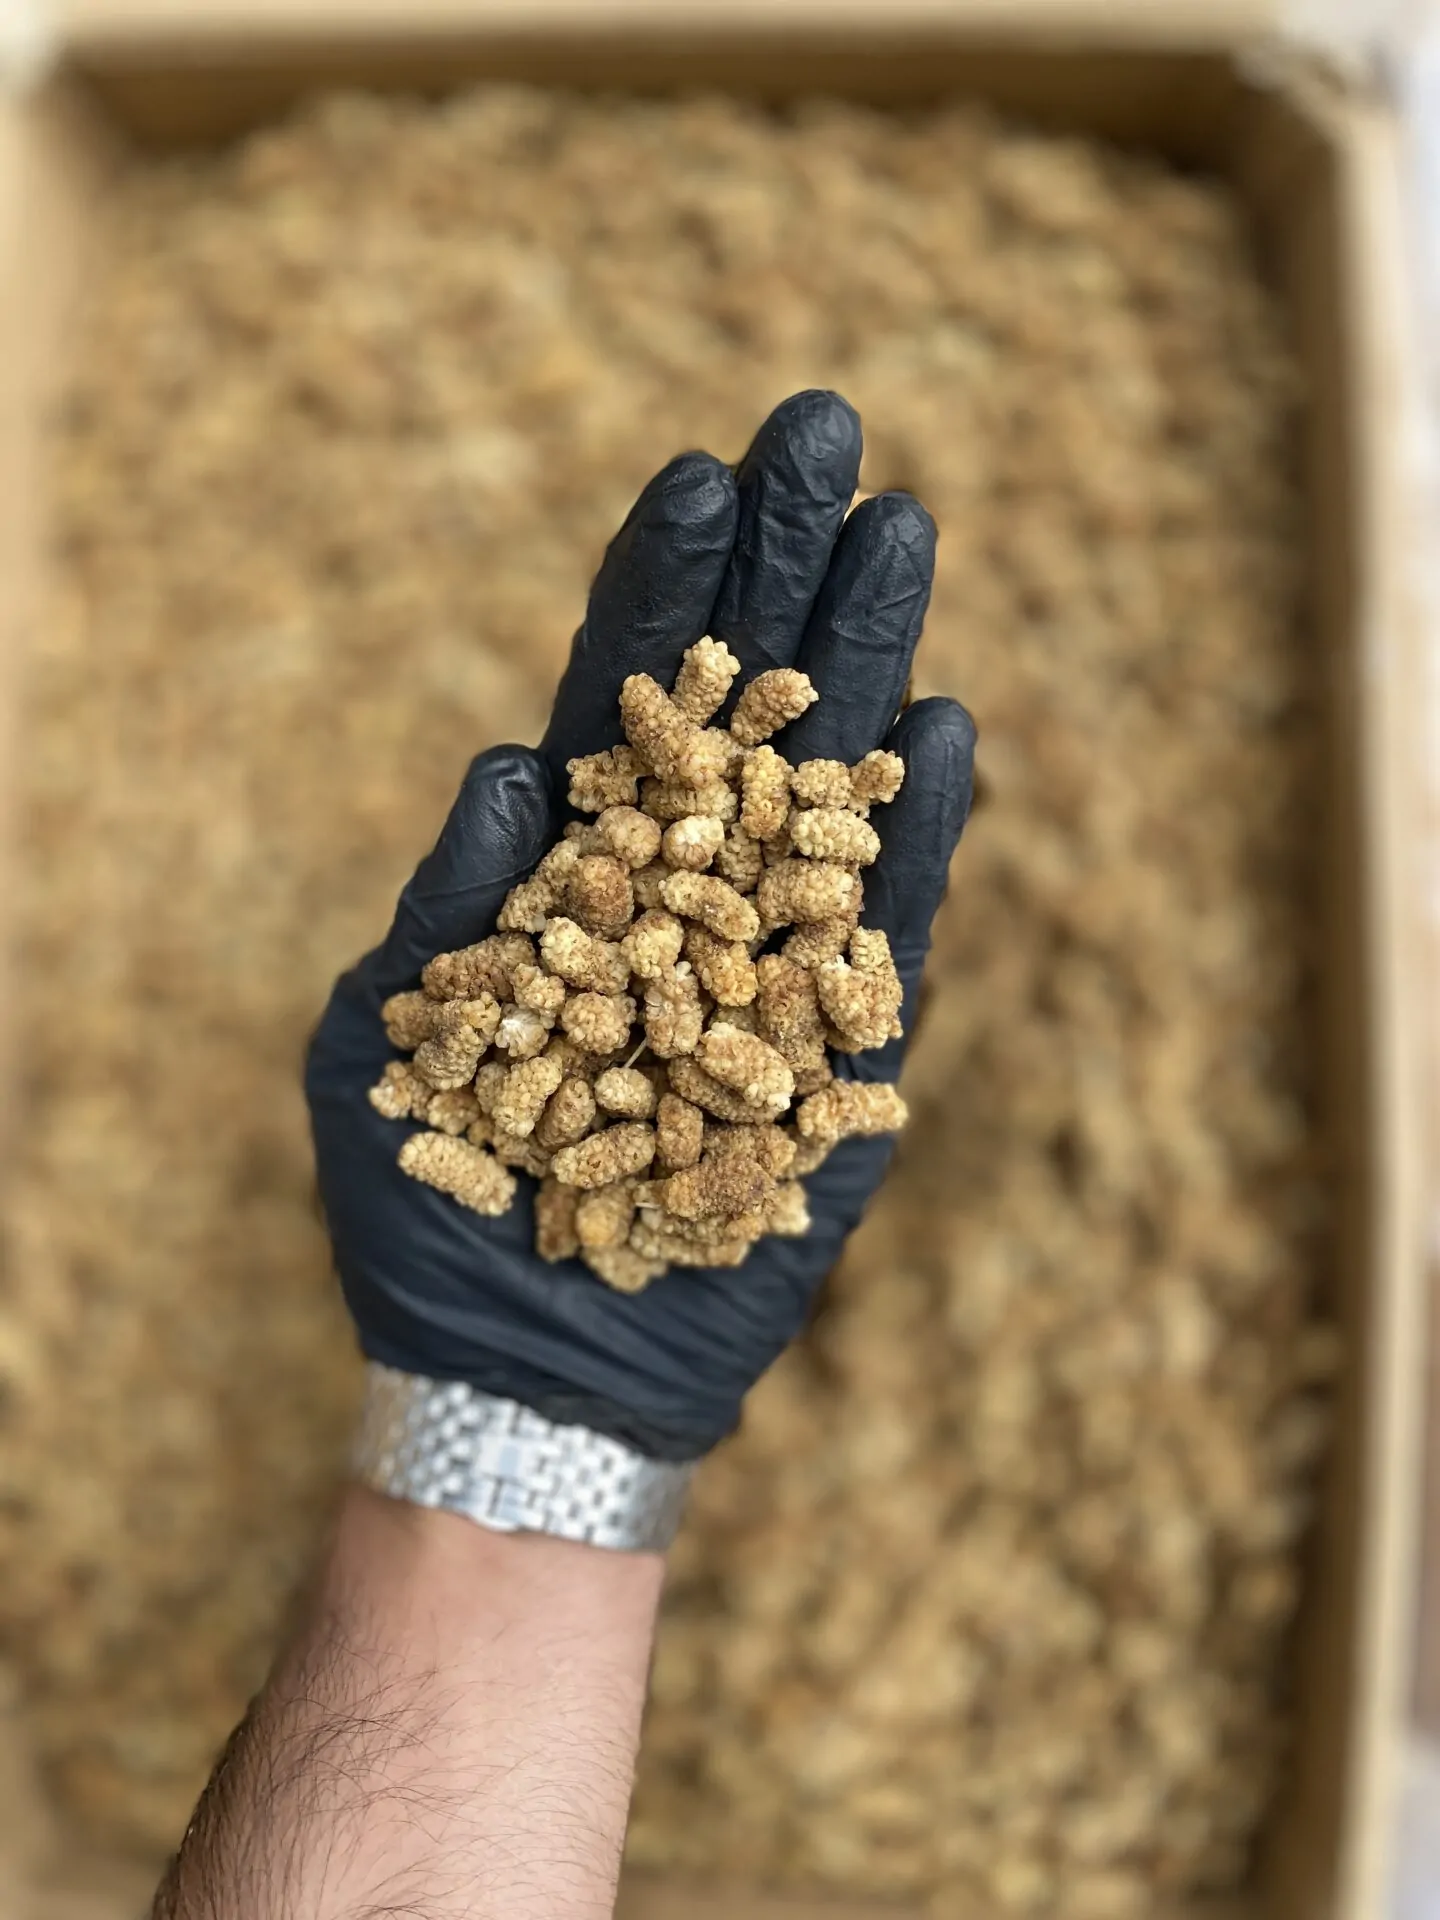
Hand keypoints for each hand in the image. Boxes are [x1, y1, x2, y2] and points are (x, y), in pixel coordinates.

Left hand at [305, 391, 975, 1461]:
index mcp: (565, 869)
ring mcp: (762, 961)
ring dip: (865, 658)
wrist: (522, 1368)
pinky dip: (915, 834)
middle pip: (736, 702)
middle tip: (823, 430)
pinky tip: (947, 727)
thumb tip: (513, 760)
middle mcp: (676, 892)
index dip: (658, 586)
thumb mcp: (389, 1041)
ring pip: (827, 784)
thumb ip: (452, 902)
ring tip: (900, 528)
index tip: (695, 471)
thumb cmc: (428, 1208)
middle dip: (775, 568)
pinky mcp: (830, 1054)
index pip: (618, 696)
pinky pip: (884, 930)